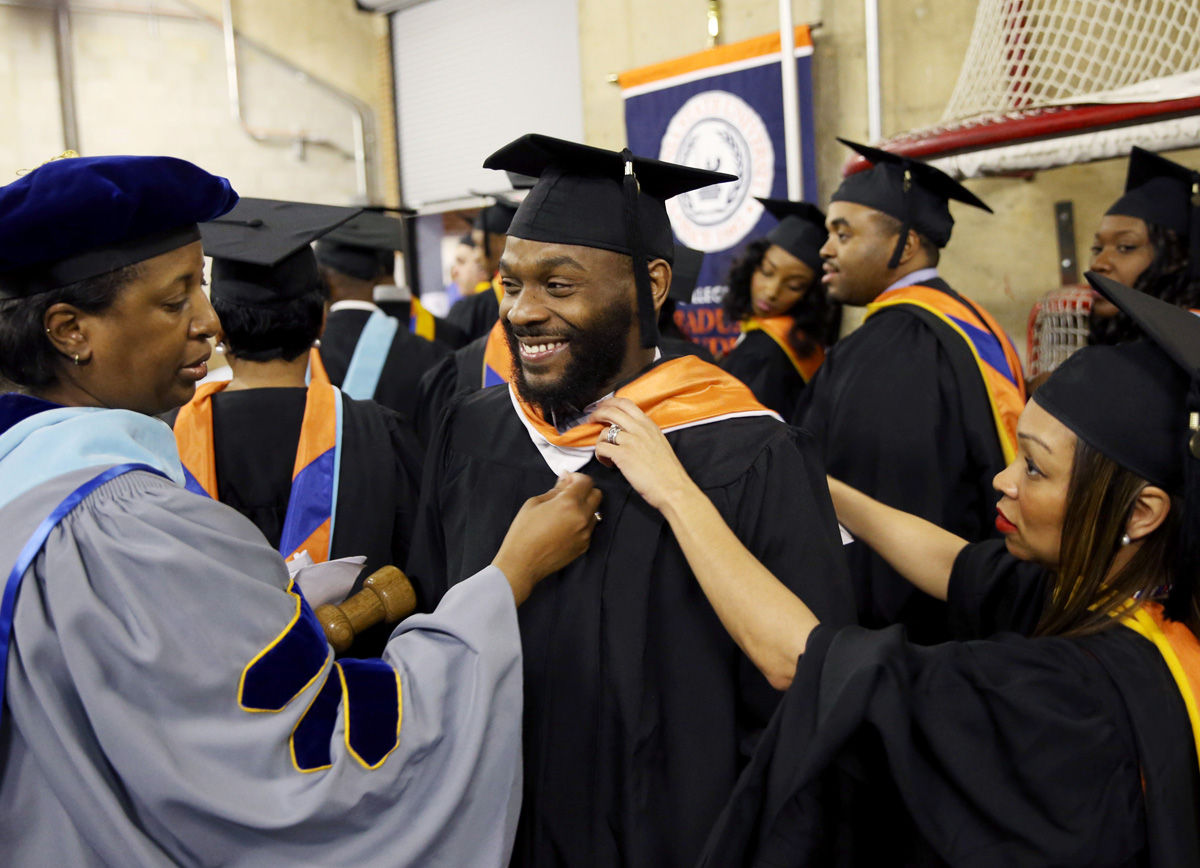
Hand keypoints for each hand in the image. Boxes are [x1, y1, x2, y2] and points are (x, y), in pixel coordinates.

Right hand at [492, 472, 602, 604]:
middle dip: (584, 490)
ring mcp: (585, 533)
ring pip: (595, 512)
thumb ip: (555, 490)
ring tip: (565, 511)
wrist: (522, 563)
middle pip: (596, 494)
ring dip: (584, 507)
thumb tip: (566, 480)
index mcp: (569, 503)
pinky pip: (589, 528)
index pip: (586, 481)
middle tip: (568, 493)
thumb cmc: (523, 532)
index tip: (567, 480)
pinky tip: (565, 526)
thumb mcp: (534, 503)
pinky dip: (581, 522)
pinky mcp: (584, 546)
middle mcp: (582, 517)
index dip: (577, 477)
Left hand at [589, 397, 697, 512]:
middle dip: (597, 413)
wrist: (673, 487)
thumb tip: (629, 433)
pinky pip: (601, 448)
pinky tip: (608, 463)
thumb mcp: (659, 443)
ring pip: (604, 432)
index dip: (610, 403)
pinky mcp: (622, 455)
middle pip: (611, 411)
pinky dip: (600, 456)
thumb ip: (645, 434)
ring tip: (606, 453)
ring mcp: (631, 441)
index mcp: (649, 425)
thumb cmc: (668, 471)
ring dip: (600, 442)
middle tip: (592, 420)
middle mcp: (640, 429)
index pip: (626, 403)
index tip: (602, 407)